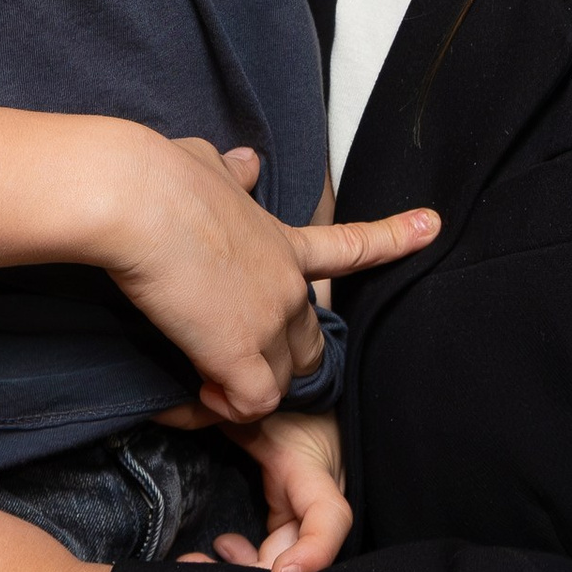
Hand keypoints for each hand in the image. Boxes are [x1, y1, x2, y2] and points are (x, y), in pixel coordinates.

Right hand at [106, 135, 432, 423]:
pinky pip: (252, 404)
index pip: (351, 247)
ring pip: (282, 380)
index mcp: (282, 241)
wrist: (139, 200)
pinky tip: (201, 389)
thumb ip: (232, 174)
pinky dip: (229, 408)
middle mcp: (287, 285)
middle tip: (231, 353)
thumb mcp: (205, 164)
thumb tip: (248, 163)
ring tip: (205, 373)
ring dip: (248, 384)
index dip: (392, 239)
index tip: (432, 226)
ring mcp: (269, 322)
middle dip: (280, 357)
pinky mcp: (239, 355)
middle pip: (311, 345)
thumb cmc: (163, 178)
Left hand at [187, 407, 348, 571]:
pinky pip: (271, 553)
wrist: (301, 395)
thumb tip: (163, 413)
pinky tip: (223, 546)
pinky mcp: (287, 519)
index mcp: (313, 475)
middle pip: (295, 557)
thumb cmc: (280, 401)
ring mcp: (301, 516)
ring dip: (239, 570)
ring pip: (277, 563)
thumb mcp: (250, 409)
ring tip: (197, 560)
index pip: (329, 519)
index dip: (313, 553)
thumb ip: (214, 414)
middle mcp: (314, 505)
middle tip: (194, 567)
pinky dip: (245, 559)